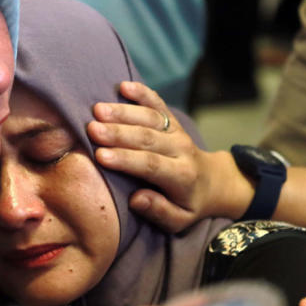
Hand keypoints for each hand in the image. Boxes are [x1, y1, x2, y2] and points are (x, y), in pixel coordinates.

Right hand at [87, 81, 252, 231]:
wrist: (213, 181)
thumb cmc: (189, 204)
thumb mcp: (179, 220)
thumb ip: (159, 211)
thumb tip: (136, 199)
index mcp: (182, 176)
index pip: (151, 165)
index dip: (126, 159)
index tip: (100, 156)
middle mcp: (180, 150)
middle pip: (147, 138)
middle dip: (118, 133)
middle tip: (92, 129)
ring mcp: (177, 132)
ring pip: (150, 118)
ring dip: (123, 112)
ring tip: (98, 110)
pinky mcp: (172, 120)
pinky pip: (157, 103)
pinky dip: (142, 93)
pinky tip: (123, 86)